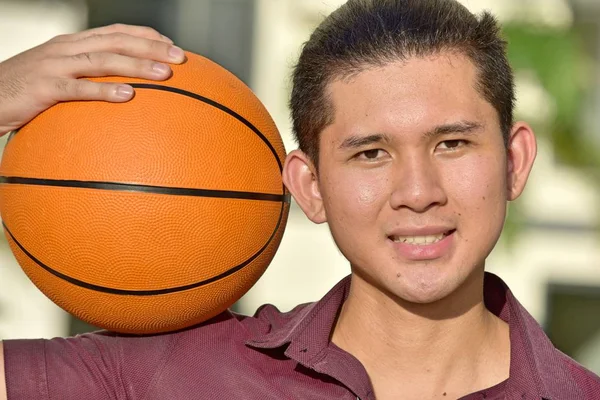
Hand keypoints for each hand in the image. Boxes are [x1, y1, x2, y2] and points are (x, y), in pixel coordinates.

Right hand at [0, 23, 185, 135]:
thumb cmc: (25, 90)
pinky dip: (104, 91)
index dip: (145, 35)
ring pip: (103, 60)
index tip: (171, 44)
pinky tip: (128, 96)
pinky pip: (79, 89)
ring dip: (136, 65)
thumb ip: (86, 76)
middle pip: (116, 41)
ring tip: (164, 74)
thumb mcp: (58, 74)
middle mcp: (65, 48)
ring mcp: (55, 65)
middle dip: (151, 46)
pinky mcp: (45, 87)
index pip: (115, 32)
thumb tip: (123, 89)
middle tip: (180, 57)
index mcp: (71, 43)